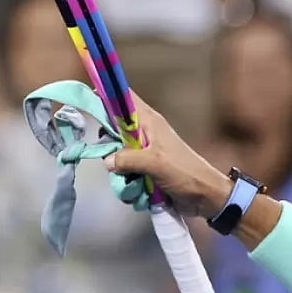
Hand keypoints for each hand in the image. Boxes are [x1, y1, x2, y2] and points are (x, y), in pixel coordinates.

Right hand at [102, 92, 232, 217]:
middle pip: (112, 130)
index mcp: (148, 122)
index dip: (105, 96)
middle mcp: (144, 133)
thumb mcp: (155, 163)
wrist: (205, 196)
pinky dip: (129, 185)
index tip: (86, 104)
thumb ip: (127, 159)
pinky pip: (125, 174)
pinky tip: (139, 193)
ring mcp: (143, 153)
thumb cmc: (184, 173)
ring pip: (116, 156)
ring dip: (120, 173)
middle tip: (113, 158)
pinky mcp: (145, 170)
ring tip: (133, 183)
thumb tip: (107, 161)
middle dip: (108, 146)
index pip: (123, 98)